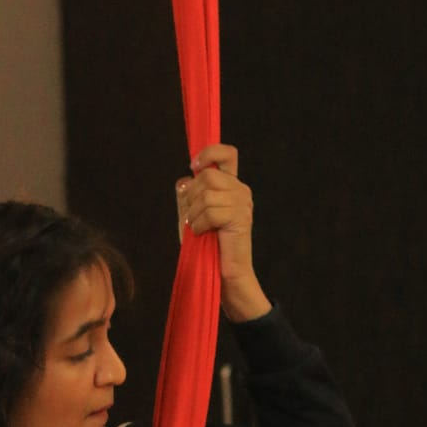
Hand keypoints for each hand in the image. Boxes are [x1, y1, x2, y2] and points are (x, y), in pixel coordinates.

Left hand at [175, 143, 254, 284]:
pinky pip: (210, 212)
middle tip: (191, 217)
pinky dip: (199, 225)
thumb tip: (183, 180)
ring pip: (206, 195)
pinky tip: (201, 234)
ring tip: (197, 229)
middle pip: (207, 175)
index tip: (193, 166)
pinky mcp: (240, 218)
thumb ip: (188, 196)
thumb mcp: (193, 215)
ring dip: (193, 215)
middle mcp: (240, 190)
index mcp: (231, 185)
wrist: (226, 274)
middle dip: (191, 197)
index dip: (209, 153)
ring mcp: (242, 203)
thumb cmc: (208, 245)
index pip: (226, 153)